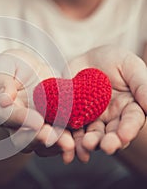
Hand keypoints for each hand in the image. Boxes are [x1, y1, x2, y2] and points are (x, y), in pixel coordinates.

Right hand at [0, 49, 74, 163]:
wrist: (25, 71)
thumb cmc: (9, 67)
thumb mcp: (1, 66)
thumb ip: (2, 82)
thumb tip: (4, 100)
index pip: (8, 117)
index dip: (22, 120)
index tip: (37, 122)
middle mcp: (15, 124)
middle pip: (23, 139)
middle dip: (39, 139)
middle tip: (53, 138)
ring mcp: (32, 128)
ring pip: (41, 144)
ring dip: (55, 145)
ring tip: (69, 144)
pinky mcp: (50, 125)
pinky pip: (57, 139)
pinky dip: (67, 141)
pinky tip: (78, 139)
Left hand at [66, 46, 146, 161]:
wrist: (85, 58)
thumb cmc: (113, 59)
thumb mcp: (130, 66)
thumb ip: (142, 85)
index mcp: (129, 108)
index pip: (131, 121)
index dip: (128, 130)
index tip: (123, 136)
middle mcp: (111, 118)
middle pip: (111, 133)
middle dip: (109, 142)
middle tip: (105, 147)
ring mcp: (91, 119)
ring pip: (90, 135)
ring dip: (88, 144)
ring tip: (85, 147)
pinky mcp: (73, 117)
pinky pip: (70, 129)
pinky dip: (69, 138)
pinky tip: (66, 145)